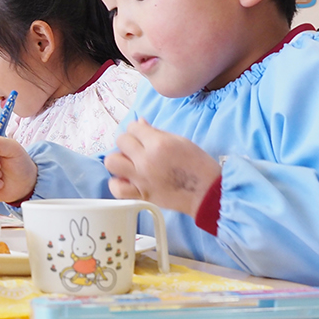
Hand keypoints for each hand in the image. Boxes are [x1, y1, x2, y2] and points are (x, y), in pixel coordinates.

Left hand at [104, 121, 221, 214]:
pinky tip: (127, 180)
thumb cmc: (198, 165)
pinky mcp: (141, 195)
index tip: (144, 135)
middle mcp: (146, 160)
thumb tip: (140, 123)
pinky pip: (117, 189)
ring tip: (129, 163)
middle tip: (137, 148)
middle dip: (128, 141)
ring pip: (112, 162)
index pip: (133, 127)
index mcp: (158, 144)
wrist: (206, 193)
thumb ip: (156, 132)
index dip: (138, 129)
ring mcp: (141, 179)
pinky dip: (118, 184)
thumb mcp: (180, 141)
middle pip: (121, 141)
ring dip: (119, 159)